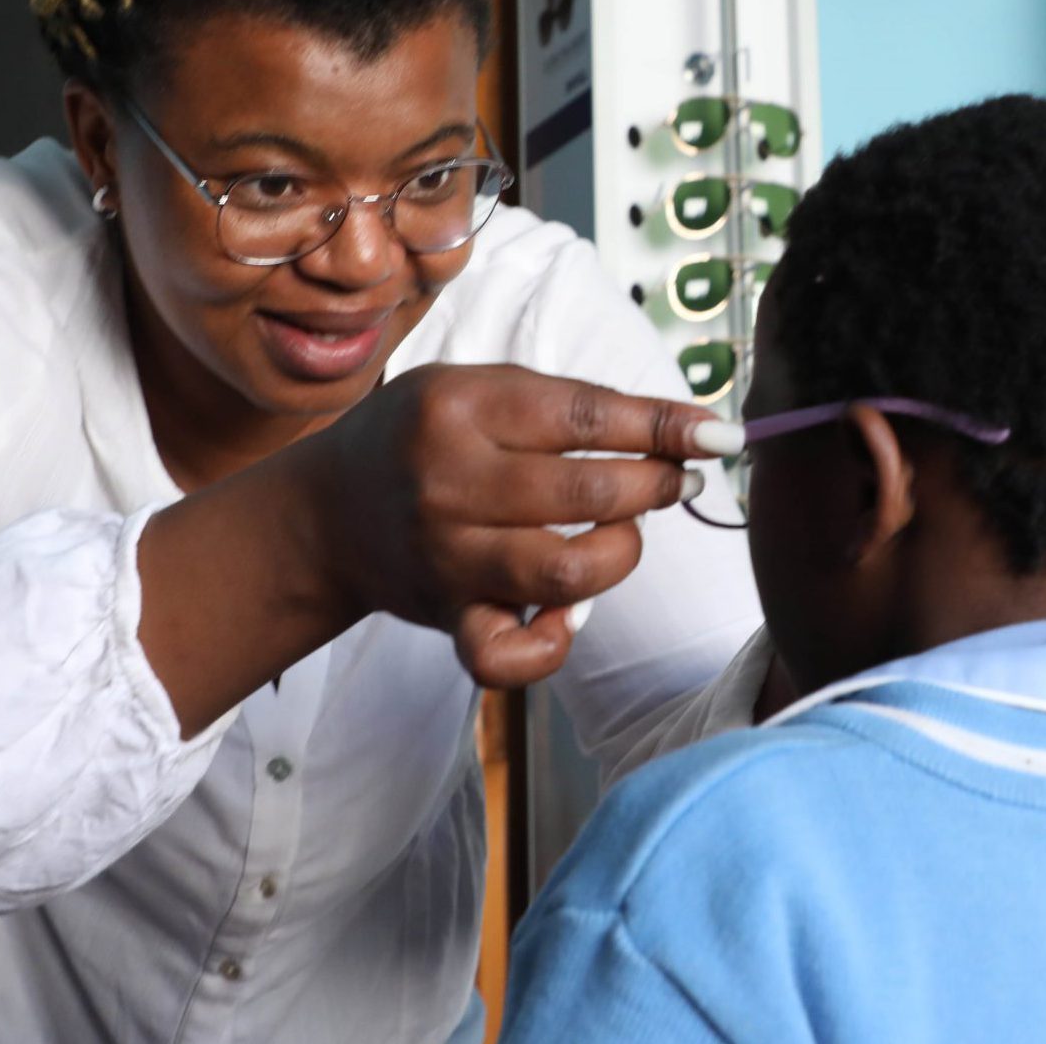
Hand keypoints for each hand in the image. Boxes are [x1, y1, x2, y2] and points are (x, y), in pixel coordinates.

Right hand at [298, 363, 735, 688]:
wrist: (329, 512)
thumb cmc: (423, 437)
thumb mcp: (479, 388)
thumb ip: (570, 404)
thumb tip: (684, 428)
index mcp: (459, 408)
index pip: (585, 416)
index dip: (663, 426)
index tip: (716, 433)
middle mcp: (449, 483)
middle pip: (588, 491)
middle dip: (655, 484)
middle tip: (674, 477)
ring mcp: (448, 557)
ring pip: (568, 572)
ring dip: (622, 551)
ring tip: (624, 531)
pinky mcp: (448, 616)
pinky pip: (510, 656)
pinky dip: (556, 644)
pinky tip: (571, 615)